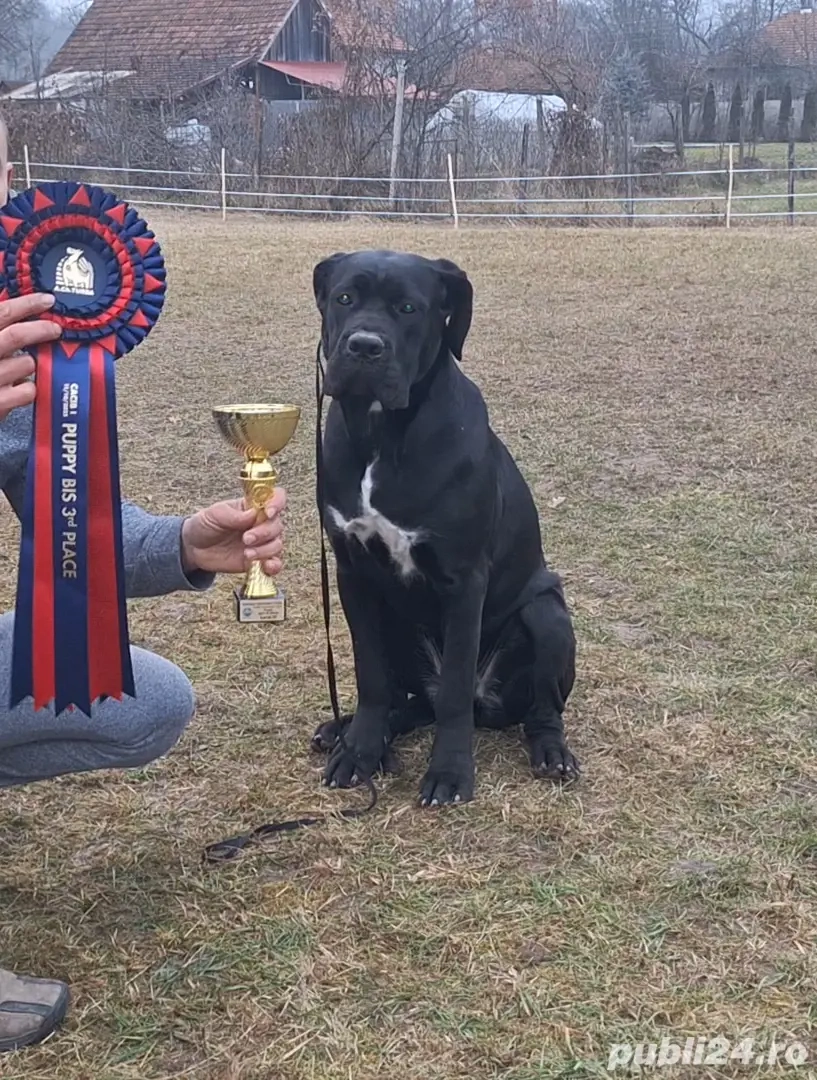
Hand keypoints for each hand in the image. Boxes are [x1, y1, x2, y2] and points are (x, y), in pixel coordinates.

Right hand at [0, 294, 60, 420]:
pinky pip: (29, 390)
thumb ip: (2, 328)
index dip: (27, 304)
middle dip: (41, 330)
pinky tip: (22, 387)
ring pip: (27, 364)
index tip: (47, 300)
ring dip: (33, 363)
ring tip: (24, 367)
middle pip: (16, 336)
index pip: (2, 312)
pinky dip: (31, 387)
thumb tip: (26, 310)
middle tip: (56, 329)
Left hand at [181, 487, 286, 576]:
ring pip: (277, 544)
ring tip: (246, 554)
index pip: (276, 498)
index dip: (277, 503)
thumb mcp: (214, 514)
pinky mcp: (259, 560)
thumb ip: (233, 515)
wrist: (194, 549)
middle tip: (245, 539)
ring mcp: (262, 542)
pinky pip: (275, 563)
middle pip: (277, 525)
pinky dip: (274, 566)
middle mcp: (261, 523)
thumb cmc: (205, 525)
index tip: (267, 512)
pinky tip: (266, 567)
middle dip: (264, 533)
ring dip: (265, 550)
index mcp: (253, 506)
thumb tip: (253, 514)